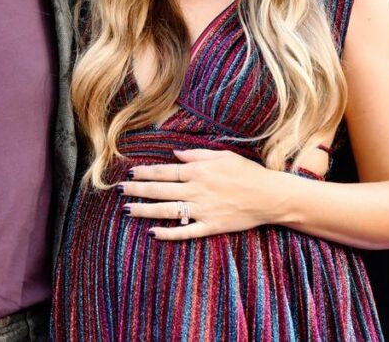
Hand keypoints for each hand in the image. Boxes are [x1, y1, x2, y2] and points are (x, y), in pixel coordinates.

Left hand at [120, 148, 293, 239]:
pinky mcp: (210, 226)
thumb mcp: (222, 155)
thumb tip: (175, 154)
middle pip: (160, 190)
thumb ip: (196, 155)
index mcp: (198, 171)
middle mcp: (196, 190)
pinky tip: (152, 233)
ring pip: (166, 210)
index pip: (164, 171)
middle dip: (137, 190)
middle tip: (119, 191)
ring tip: (127, 210)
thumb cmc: (247, 172)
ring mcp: (202, 210)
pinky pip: (185, 232)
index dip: (145, 172)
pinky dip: (168, 233)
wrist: (270, 196)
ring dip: (145, 210)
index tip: (129, 173)